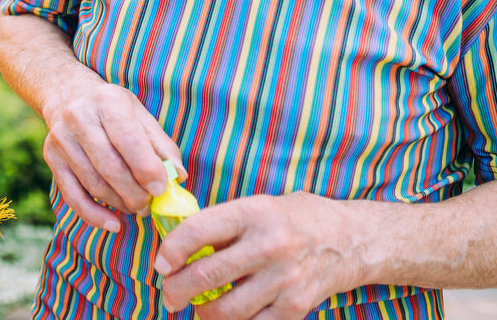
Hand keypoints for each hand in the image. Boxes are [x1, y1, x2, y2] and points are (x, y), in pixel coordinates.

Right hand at [42, 75, 184, 231]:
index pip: (127, 139)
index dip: (146, 168)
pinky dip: (94, 216)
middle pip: (109, 166)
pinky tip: (113, 224)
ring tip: (137, 207)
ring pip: (93, 184)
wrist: (69, 97)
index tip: (161, 189)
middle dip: (135, 193)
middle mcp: (78, 116)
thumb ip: (162, 146)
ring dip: (120, 204)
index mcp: (106, 101)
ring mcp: (60, 138)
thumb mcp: (140, 116)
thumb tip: (178, 177)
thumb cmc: (114, 111)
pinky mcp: (51, 157)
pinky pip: (72, 196)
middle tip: (150, 205)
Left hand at [155, 192, 357, 318]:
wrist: (353, 239)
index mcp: (254, 212)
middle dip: (177, 289)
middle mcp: (269, 245)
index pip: (199, 231)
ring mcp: (285, 279)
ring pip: (228, 308)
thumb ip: (224, 226)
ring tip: (196, 308)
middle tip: (168, 294)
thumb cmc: (296, 218)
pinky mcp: (297, 306)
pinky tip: (226, 318)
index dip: (171, 250)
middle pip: (208, 275)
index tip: (161, 264)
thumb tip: (180, 246)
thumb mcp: (259, 206)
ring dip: (203, 313)